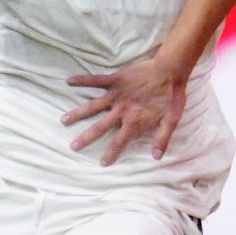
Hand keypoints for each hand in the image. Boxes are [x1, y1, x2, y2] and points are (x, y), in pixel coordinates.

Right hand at [62, 54, 190, 165]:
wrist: (170, 70)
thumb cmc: (172, 96)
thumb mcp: (171, 120)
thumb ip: (162, 138)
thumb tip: (156, 157)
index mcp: (134, 121)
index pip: (120, 142)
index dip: (112, 153)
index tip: (102, 163)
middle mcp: (122, 110)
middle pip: (100, 127)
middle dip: (86, 138)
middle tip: (73, 146)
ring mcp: (117, 95)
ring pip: (93, 106)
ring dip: (78, 113)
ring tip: (63, 120)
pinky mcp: (115, 79)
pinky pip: (96, 80)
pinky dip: (83, 80)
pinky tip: (69, 81)